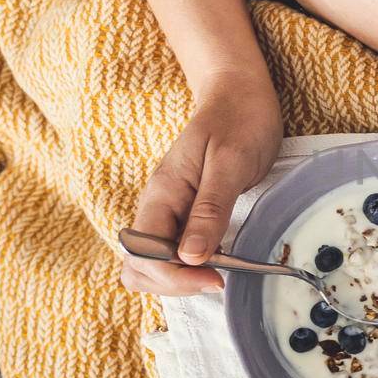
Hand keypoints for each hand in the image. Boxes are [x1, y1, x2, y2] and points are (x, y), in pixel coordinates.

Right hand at [121, 70, 282, 295]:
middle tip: (218, 278)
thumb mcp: (230, 163)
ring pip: (151, 265)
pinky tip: (218, 261)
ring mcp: (169, 212)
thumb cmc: (238, 120)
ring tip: (219, 272)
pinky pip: (172, 253)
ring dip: (178, 279)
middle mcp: (157, 206)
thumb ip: (210, 209)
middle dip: (172, 284)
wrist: (238, 93)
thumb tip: (191, 257)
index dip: (175, 276)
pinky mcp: (184, 214)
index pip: (144, 255)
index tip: (216, 278)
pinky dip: (188, 267)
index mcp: (161, 193)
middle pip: (139, 267)